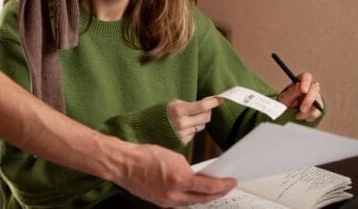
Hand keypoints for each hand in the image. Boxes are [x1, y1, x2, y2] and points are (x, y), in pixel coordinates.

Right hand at [114, 142, 236, 206]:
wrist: (125, 164)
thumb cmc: (146, 155)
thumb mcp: (174, 156)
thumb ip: (188, 168)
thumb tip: (198, 176)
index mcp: (180, 180)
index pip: (209, 187)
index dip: (223, 185)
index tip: (232, 181)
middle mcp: (175, 195)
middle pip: (203, 198)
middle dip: (218, 193)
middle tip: (227, 186)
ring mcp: (168, 202)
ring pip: (193, 202)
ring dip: (204, 196)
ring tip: (214, 189)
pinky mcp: (161, 203)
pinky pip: (182, 203)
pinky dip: (191, 197)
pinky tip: (195, 191)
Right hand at [167, 97, 222, 143]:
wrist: (151, 127)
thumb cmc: (165, 112)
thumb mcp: (175, 103)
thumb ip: (190, 104)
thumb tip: (208, 104)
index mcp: (179, 110)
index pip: (202, 106)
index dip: (213, 102)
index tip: (219, 99)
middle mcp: (181, 123)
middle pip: (205, 117)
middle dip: (208, 111)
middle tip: (206, 107)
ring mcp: (182, 133)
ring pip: (202, 126)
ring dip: (200, 120)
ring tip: (190, 117)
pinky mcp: (183, 141)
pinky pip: (195, 133)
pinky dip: (193, 128)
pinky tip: (186, 126)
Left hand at [277, 72, 322, 121]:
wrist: (286, 113)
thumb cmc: (285, 101)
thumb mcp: (284, 97)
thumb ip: (291, 92)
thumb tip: (299, 85)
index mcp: (301, 81)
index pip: (306, 77)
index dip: (306, 82)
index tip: (303, 90)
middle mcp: (310, 87)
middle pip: (315, 89)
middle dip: (308, 100)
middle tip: (302, 109)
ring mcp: (316, 97)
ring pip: (317, 103)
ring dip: (306, 112)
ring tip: (296, 115)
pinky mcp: (318, 107)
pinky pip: (317, 113)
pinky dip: (308, 117)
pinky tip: (301, 116)